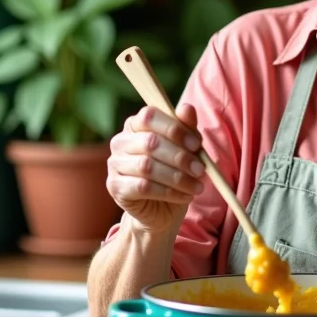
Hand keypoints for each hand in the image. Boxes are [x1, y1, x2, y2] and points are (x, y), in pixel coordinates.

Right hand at [106, 104, 205, 232]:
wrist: (162, 208)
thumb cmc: (174, 171)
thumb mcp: (186, 148)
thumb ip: (186, 127)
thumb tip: (186, 108)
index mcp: (135, 124)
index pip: (149, 116)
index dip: (174, 129)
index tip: (197, 145)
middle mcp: (120, 141)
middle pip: (150, 143)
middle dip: (180, 157)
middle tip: (201, 170)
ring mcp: (114, 164)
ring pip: (147, 166)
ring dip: (177, 177)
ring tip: (197, 186)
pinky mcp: (115, 187)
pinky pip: (143, 187)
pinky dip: (168, 192)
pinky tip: (185, 196)